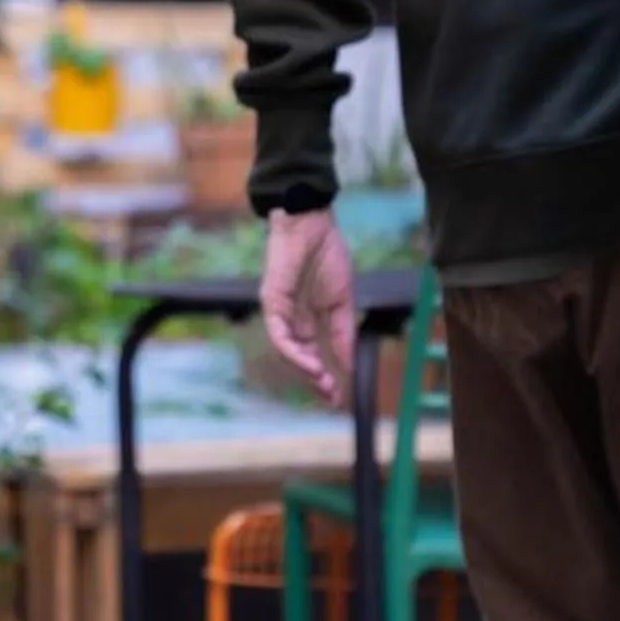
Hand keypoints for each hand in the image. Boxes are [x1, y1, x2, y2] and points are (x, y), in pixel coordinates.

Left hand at [259, 209, 357, 406]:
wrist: (312, 223)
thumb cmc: (326, 254)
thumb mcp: (341, 301)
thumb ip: (341, 333)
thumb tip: (349, 366)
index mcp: (306, 318)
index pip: (311, 355)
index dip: (323, 376)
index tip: (337, 396)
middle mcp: (289, 319)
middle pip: (297, 358)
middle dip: (313, 379)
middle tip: (330, 396)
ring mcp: (278, 312)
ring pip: (286, 350)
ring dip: (304, 369)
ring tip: (322, 382)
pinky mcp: (270, 302)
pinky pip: (278, 334)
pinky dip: (293, 351)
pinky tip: (310, 363)